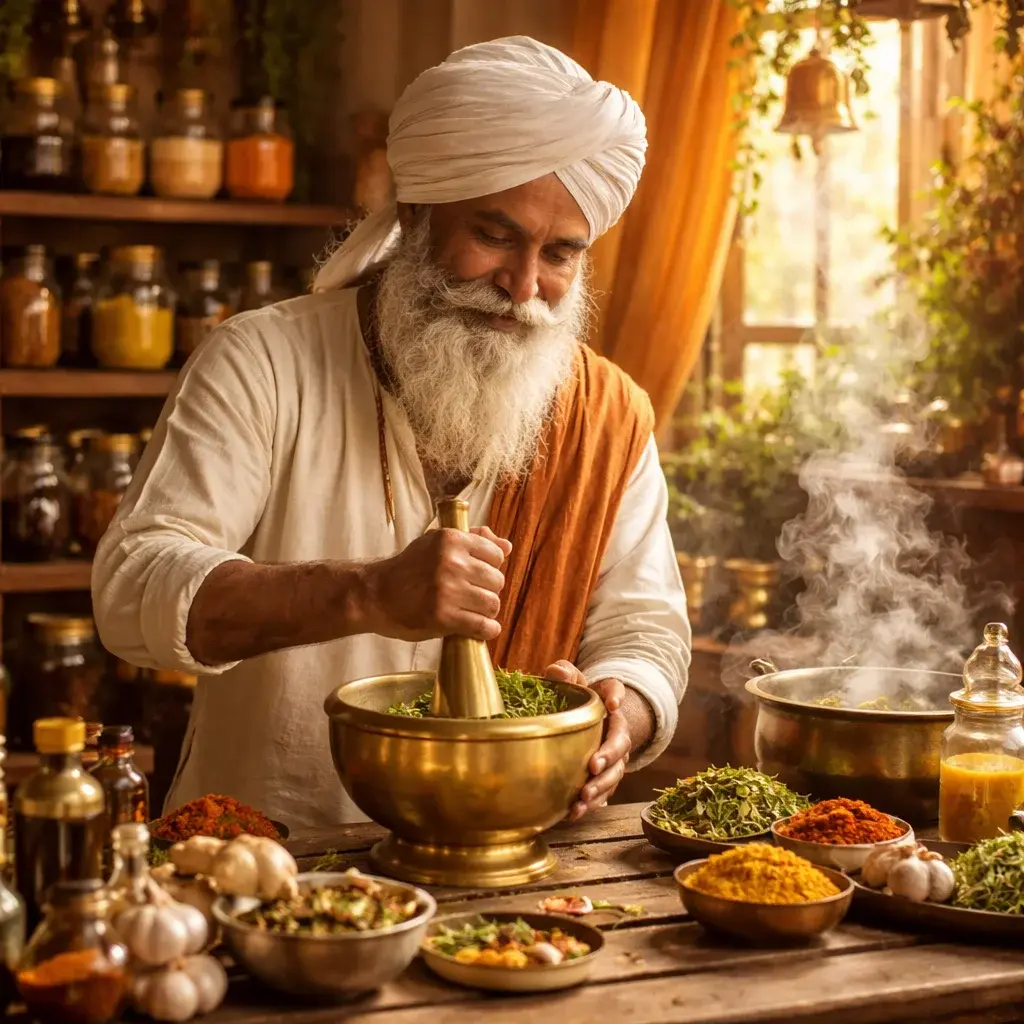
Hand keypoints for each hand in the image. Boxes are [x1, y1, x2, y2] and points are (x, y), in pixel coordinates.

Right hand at [364, 526, 511, 641]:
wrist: (374, 594)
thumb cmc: (408, 569)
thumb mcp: (435, 543)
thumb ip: (473, 540)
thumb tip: (507, 546)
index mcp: (451, 539)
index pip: (496, 555)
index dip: (489, 568)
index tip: (476, 576)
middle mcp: (451, 562)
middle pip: (497, 581)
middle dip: (488, 591)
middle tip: (472, 597)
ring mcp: (447, 589)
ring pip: (492, 604)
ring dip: (486, 612)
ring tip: (472, 612)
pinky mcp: (442, 616)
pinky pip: (482, 625)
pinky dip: (486, 630)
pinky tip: (480, 629)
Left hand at [543, 660, 630, 821]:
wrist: (583, 722)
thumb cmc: (574, 697)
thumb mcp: (568, 680)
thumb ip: (563, 673)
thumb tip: (558, 673)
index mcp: (607, 698)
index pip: (616, 689)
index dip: (616, 695)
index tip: (611, 704)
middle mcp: (616, 728)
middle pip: (621, 742)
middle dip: (609, 755)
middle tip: (594, 766)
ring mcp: (614, 755)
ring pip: (614, 773)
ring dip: (601, 787)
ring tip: (583, 797)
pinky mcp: (605, 776)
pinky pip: (603, 793)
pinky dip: (590, 804)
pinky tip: (574, 812)